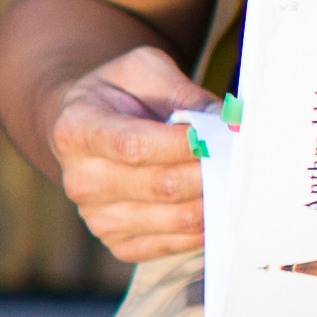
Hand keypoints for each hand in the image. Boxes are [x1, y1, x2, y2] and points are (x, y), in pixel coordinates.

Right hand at [45, 45, 221, 261]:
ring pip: (176, 218)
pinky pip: (174, 244)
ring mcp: (96, 217)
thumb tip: (228, 122)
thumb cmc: (119, 95)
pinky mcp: (117, 243)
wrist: (86, 129)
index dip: (183, 143)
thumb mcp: (143, 72)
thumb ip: (184, 94)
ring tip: (234, 179)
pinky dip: (204, 227)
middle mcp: (80, 180)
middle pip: (161, 186)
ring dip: (215, 200)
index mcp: (76, 130)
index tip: (219, 134)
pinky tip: (214, 203)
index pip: (133, 144)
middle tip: (241, 157)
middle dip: (210, 171)